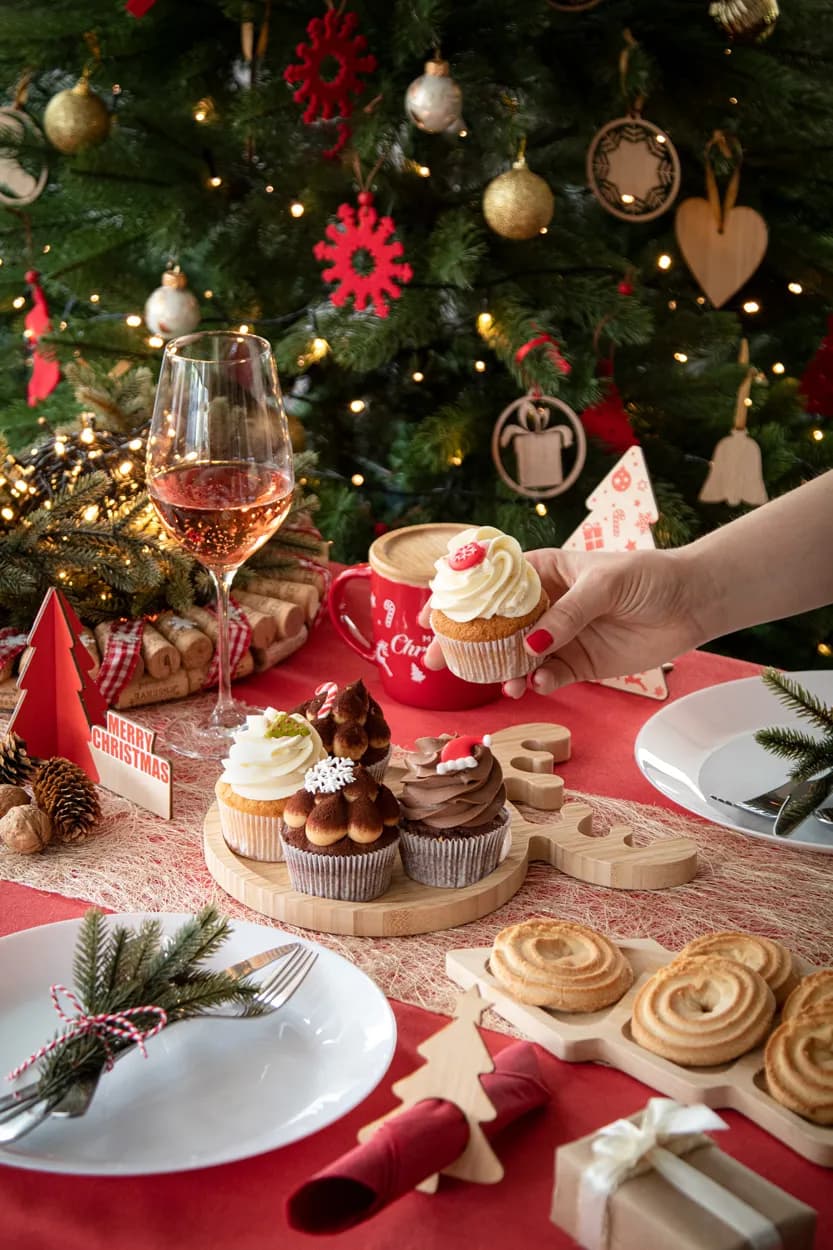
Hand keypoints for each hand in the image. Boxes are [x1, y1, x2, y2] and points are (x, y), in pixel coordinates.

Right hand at [423, 546, 708, 696]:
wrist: (690, 603)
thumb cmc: (647, 576)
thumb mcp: (605, 583)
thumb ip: (567, 613)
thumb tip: (532, 644)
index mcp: (542, 573)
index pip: (491, 584)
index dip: (458, 599)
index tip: (430, 615)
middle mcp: (544, 605)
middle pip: (493, 626)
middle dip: (464, 644)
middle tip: (436, 662)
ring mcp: (559, 636)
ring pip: (516, 657)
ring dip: (503, 671)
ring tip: (503, 684)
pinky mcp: (578, 664)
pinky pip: (547, 676)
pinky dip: (538, 683)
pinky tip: (537, 684)